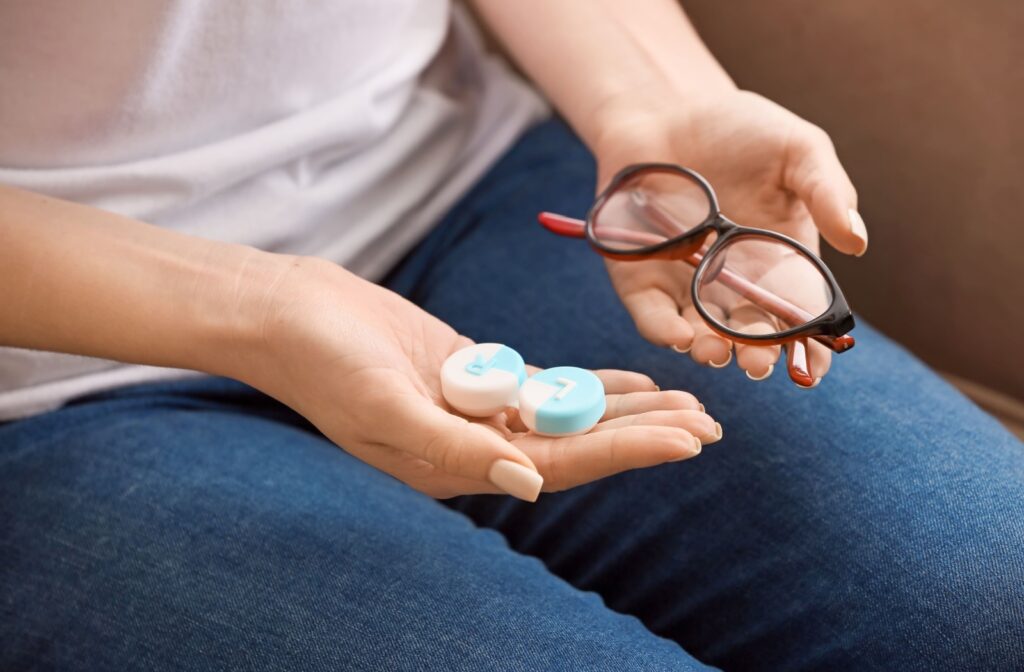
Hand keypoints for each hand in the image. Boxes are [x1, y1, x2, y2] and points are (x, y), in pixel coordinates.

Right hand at [243, 257, 721, 500]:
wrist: (288, 315)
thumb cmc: (324, 363)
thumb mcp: (387, 405)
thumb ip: (458, 445)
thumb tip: (528, 480)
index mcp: (455, 467)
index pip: (560, 464)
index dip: (628, 453)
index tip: (690, 439)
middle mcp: (474, 445)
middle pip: (577, 442)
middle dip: (644, 434)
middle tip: (711, 423)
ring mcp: (475, 408)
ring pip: (568, 413)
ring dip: (628, 410)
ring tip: (688, 403)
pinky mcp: (473, 371)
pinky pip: (544, 382)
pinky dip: (589, 382)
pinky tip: (633, 382)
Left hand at [592, 90, 866, 383]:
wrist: (667, 108)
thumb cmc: (739, 127)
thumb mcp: (798, 149)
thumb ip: (827, 192)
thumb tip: (856, 243)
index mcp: (780, 262)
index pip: (799, 318)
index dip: (809, 350)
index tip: (814, 369)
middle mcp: (734, 283)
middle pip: (749, 337)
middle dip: (755, 356)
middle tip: (757, 364)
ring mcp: (685, 284)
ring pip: (700, 335)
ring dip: (710, 351)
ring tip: (717, 352)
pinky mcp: (640, 277)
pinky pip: (651, 315)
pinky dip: (663, 330)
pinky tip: (678, 335)